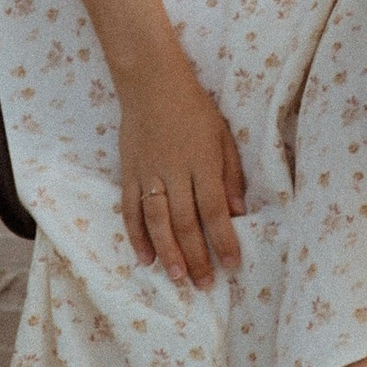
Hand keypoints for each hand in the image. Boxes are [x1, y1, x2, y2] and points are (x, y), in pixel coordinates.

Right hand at [118, 65, 247, 284]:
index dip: (224, 240)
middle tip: (204, 284)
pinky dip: (136, 235)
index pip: (214, 210)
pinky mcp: (128, 172)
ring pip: (157, 221)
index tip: (233, 265)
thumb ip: (230, 174)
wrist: (151, 82)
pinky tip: (145, 257)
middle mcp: (175, 172)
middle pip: (185, 222)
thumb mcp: (222, 135)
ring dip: (167, 252)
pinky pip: (130, 209)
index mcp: (202, 162)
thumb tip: (238, 212)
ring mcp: (148, 173)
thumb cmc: (194, 108)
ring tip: (177, 277)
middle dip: (196, 257)